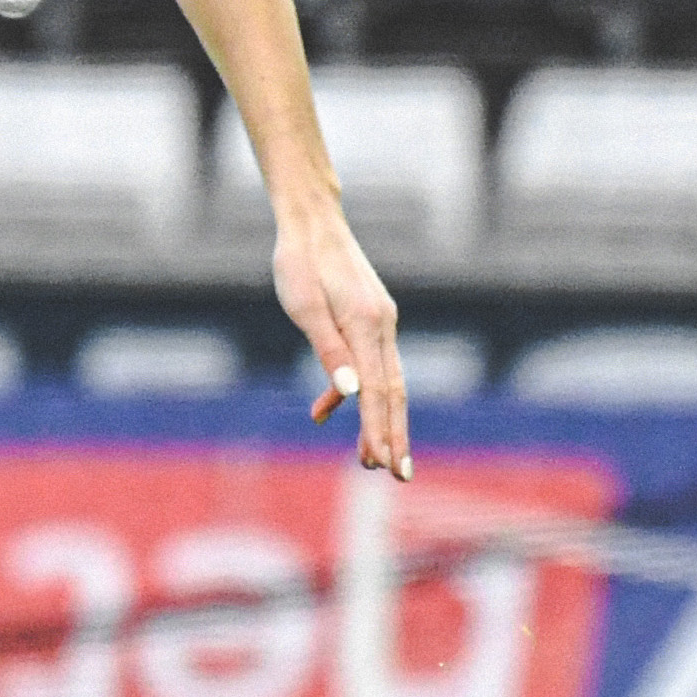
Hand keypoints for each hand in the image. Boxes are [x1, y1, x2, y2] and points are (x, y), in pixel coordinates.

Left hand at [273, 206, 410, 478]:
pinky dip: (356, 390)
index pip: (379, 391)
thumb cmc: (299, 262)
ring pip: (387, 381)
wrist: (311, 221)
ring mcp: (380, 321)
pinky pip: (371, 363)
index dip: (382, 430)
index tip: (387, 465)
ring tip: (369, 457)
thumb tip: (349, 393)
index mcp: (367, 324)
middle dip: (394, 435)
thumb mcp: (303, 306)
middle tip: (397, 475)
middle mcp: (382, 325)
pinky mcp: (371, 318)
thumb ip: (327, 351)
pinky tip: (326, 408)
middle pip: (393, 392)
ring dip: (379, 419)